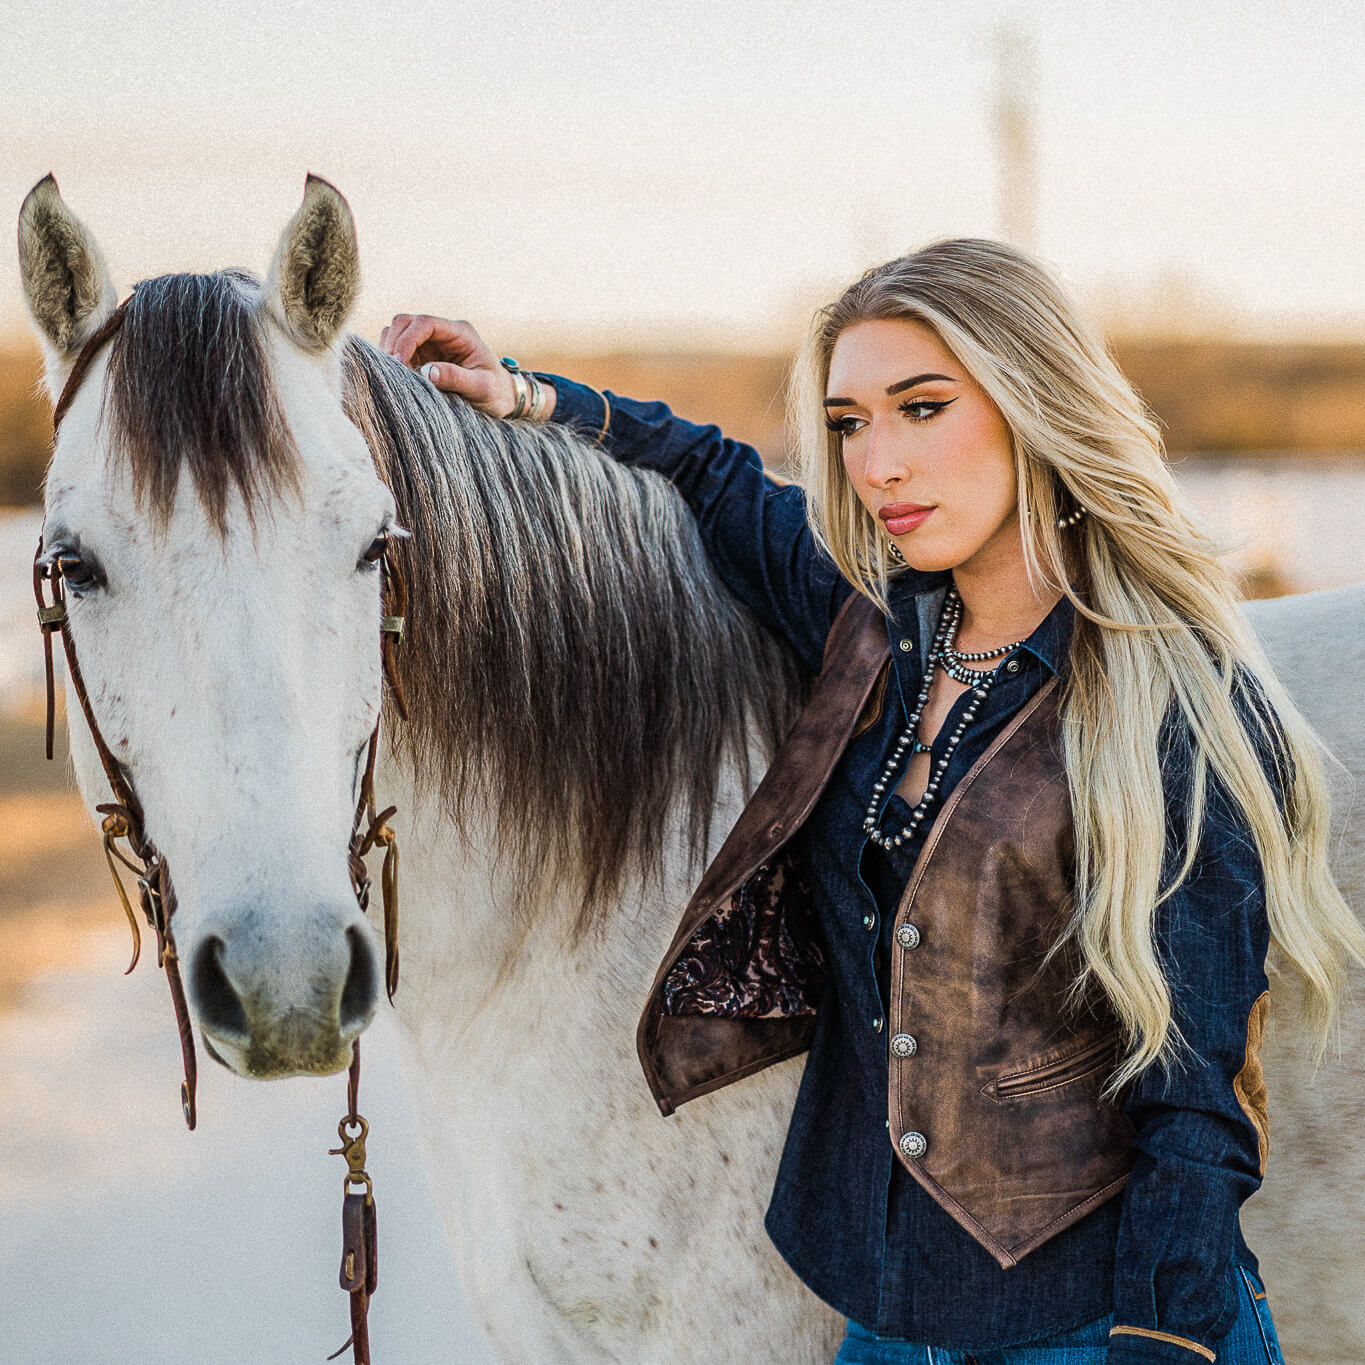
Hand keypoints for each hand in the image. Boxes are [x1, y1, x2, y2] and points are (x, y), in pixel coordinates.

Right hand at [378, 314, 519, 417]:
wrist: (502, 398)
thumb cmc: (496, 392)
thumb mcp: (482, 388)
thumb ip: (457, 379)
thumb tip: (427, 372)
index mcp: (461, 333)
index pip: (425, 323)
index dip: (407, 339)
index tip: (399, 362)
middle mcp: (444, 333)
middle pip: (406, 323)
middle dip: (394, 343)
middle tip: (392, 371)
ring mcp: (432, 343)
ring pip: (398, 334)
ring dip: (391, 352)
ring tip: (396, 376)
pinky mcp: (424, 356)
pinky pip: (400, 351)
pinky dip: (394, 362)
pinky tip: (398, 378)